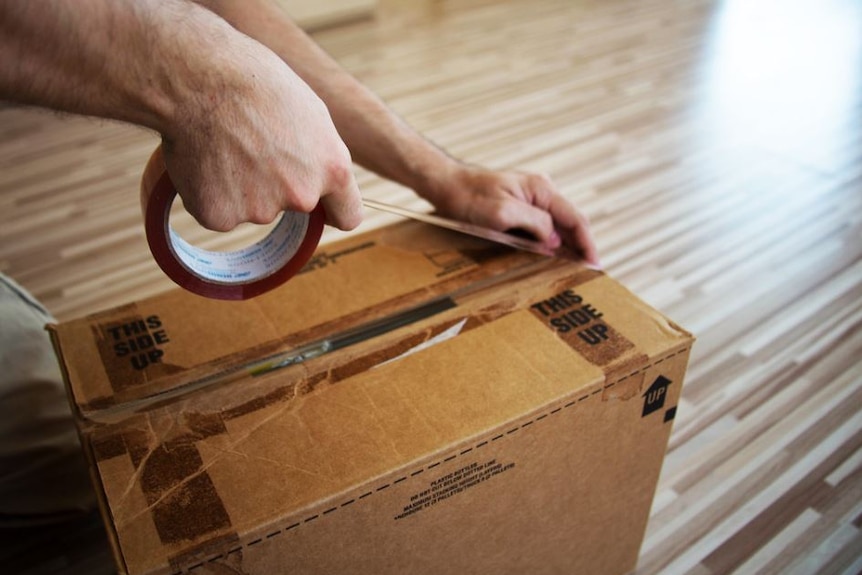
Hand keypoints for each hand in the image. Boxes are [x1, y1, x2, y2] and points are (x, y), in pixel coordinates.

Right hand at [158, 29, 361, 232]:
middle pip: (295, 207)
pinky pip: (219, 211)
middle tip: (254, 146)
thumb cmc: (255, 82)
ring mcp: (260, 210)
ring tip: (226, 144)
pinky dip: (211, 193)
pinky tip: (205, 160)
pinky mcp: (220, 216)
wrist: (199, 78)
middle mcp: (302, 196)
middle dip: (279, 186)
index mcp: (333, 170)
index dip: (333, 210)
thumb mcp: (311, 113)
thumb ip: (321, 156)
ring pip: (254, 207)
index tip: (323, 208)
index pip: (347, 216)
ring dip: (242, 187)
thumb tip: (319, 179)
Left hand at [429, 165, 600, 266]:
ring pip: (556, 227)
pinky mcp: (519, 208)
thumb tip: (554, 239)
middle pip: (569, 224)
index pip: (575, 219)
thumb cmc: (469, 197)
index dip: (587, 244)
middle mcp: (540, 192)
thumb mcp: (502, 212)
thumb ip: (533, 223)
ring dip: (565, 248)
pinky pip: (541, 228)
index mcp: (541, 189)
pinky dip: (548, 244)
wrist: (446, 186)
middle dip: (580, 248)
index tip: (595, 265)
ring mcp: (530, 200)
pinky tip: (549, 260)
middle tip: (588, 275)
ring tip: (574, 271)